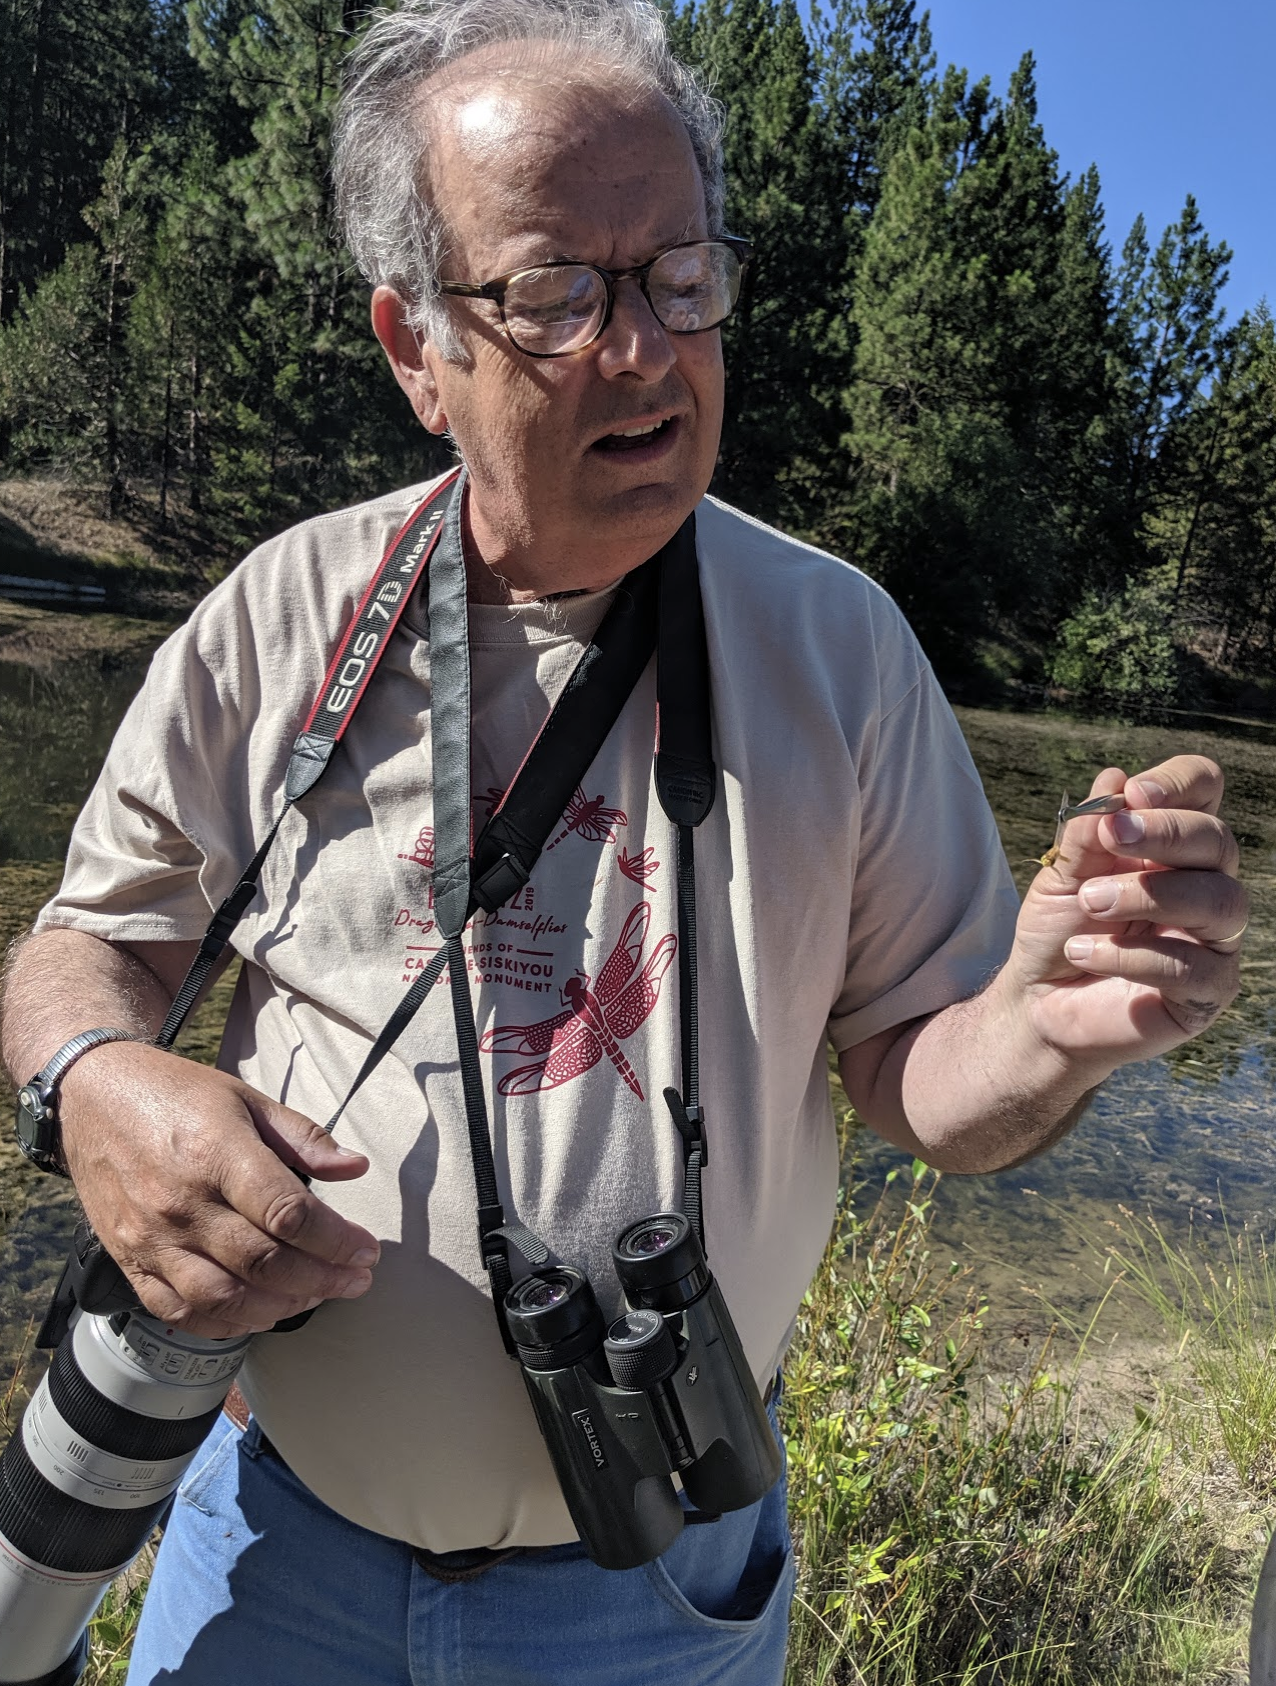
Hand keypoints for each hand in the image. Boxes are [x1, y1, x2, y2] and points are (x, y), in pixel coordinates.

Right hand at [58, 1041, 379, 1338]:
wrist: (91, 1098)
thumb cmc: (174, 1094)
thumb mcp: (246, 1099)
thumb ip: (303, 1137)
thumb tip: (355, 1167)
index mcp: (217, 1154)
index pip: (287, 1212)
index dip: (335, 1240)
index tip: (365, 1251)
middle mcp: (183, 1203)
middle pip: (263, 1262)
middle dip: (321, 1280)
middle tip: (356, 1281)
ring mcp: (152, 1238)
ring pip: (223, 1297)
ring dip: (279, 1308)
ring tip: (314, 1298)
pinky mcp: (129, 1260)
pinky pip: (179, 1311)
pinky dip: (224, 1323)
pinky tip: (259, 1313)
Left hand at [1006, 755, 1245, 1073]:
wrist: (1037, 1003)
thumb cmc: (1058, 932)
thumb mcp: (1061, 876)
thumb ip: (1086, 832)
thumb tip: (1115, 779)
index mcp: (1171, 846)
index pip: (1204, 792)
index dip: (1178, 783)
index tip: (1132, 795)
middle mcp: (1204, 885)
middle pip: (1219, 840)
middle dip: (1164, 833)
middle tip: (1109, 839)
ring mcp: (1213, 939)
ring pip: (1218, 901)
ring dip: (1147, 895)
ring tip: (1089, 902)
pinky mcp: (1206, 991)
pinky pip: (1191, 966)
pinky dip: (1131, 955)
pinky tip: (1086, 953)